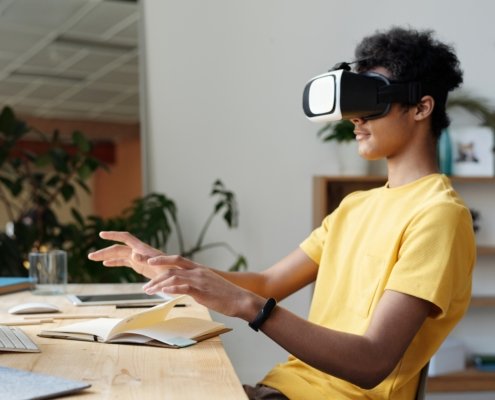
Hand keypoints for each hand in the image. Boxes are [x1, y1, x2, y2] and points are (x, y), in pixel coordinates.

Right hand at [87, 231, 166, 278]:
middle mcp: (139, 252)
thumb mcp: (159, 266)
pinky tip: (106, 264)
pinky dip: (115, 262)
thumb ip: (147, 260)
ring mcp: (139, 258)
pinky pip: (124, 262)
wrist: (178, 276)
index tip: (101, 234)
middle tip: (90, 256)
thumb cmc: (171, 271)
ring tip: (92, 258)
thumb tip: (133, 254)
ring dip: (106, 256)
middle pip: (118, 248)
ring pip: (119, 255)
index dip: (113, 235)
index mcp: (143, 249)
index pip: (125, 238)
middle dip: (104, 251)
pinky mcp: (140, 266)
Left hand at [143, 255, 261, 318]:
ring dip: (158, 284)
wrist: (240, 300)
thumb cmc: (226, 295)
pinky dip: (171, 289)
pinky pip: (182, 287)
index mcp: (199, 269)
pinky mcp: (201, 291)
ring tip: (149, 292)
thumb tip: (184, 288)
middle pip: (171, 268)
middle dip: (155, 276)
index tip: (150, 262)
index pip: (177, 259)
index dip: (162, 259)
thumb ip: (196, 283)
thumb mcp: (208, 285)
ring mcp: (199, 280)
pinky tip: (163, 292)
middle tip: (145, 286)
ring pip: (173, 277)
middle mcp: (198, 271)